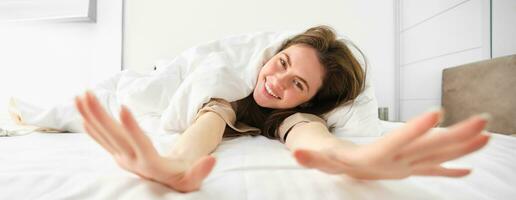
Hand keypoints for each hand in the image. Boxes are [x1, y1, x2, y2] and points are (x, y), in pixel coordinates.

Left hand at [75, 91, 215, 191]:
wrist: (169, 184)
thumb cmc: (183, 178)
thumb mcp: (194, 179)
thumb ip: (201, 171)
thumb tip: (211, 160)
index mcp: (152, 165)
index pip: (140, 144)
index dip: (131, 127)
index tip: (123, 108)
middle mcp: (133, 161)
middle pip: (115, 137)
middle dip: (100, 115)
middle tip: (87, 94)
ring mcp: (124, 158)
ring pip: (105, 136)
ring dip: (91, 116)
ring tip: (79, 97)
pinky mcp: (120, 155)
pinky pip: (103, 141)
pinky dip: (93, 128)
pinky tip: (83, 116)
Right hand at [293, 110, 489, 178]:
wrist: (347, 174)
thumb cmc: (334, 162)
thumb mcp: (321, 158)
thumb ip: (311, 156)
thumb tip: (297, 153)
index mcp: (376, 158)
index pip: (399, 142)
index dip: (417, 129)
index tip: (438, 113)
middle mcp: (396, 163)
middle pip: (428, 149)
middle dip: (456, 136)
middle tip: (481, 121)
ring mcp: (407, 166)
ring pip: (438, 156)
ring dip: (463, 146)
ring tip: (487, 134)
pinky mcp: (411, 167)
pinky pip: (435, 169)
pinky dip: (453, 168)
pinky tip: (470, 167)